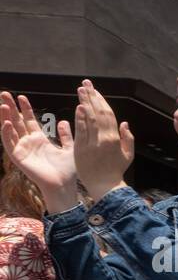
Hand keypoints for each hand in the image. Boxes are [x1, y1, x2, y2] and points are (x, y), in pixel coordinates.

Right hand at [0, 92, 77, 207]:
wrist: (64, 185)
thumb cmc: (67, 171)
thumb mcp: (69, 149)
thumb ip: (65, 135)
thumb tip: (63, 121)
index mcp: (40, 140)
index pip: (29, 120)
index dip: (25, 109)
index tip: (22, 97)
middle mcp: (29, 143)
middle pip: (17, 122)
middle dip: (11, 108)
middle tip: (5, 94)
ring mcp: (22, 149)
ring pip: (10, 130)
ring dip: (5, 118)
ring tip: (3, 105)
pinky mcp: (18, 157)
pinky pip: (9, 143)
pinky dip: (6, 133)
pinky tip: (6, 123)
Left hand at [72, 80, 133, 201]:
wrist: (104, 185)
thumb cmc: (116, 170)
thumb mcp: (128, 155)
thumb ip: (128, 138)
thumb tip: (124, 123)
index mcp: (115, 138)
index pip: (108, 115)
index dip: (101, 101)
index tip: (95, 91)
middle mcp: (104, 138)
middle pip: (97, 113)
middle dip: (92, 97)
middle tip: (86, 84)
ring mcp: (91, 143)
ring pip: (88, 118)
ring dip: (84, 102)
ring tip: (80, 90)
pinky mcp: (81, 148)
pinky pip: (80, 130)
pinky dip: (79, 118)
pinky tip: (78, 107)